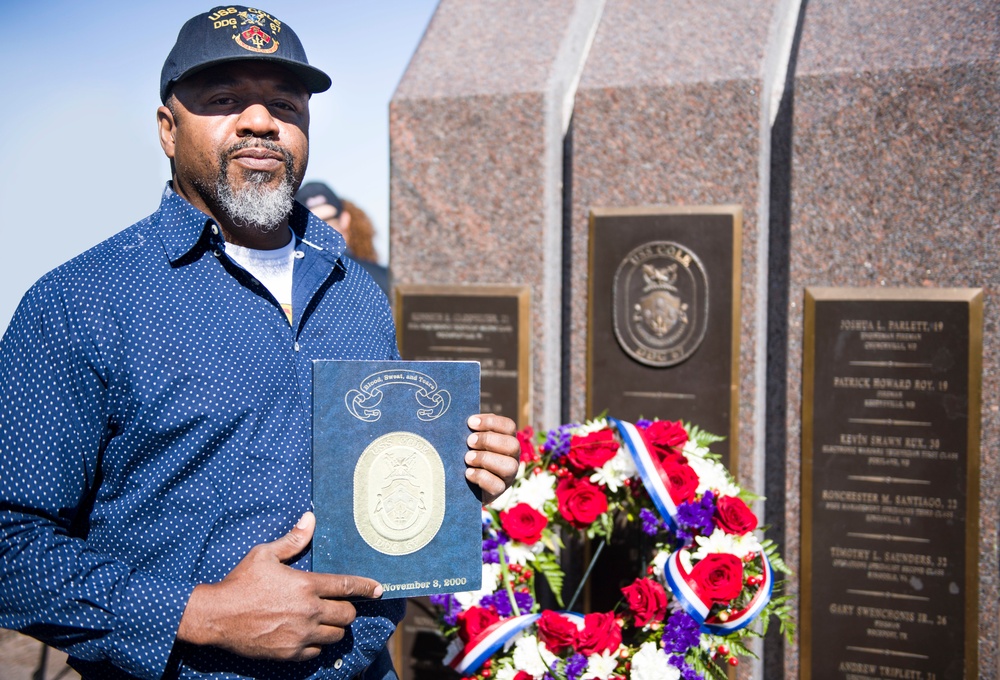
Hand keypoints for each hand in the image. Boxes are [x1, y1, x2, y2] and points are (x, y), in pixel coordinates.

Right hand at [176, 512, 382, 660]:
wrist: (216, 617)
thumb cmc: (240, 582)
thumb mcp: (264, 555)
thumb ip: (293, 540)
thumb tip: (311, 518)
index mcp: (305, 585)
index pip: (346, 586)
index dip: (366, 587)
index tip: (378, 589)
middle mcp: (308, 611)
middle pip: (347, 615)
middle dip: (347, 609)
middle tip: (338, 606)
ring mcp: (300, 635)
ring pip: (336, 635)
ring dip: (334, 628)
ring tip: (324, 621)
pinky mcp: (290, 654)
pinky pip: (318, 652)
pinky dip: (317, 644)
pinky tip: (307, 635)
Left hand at [464, 413, 519, 504]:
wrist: (460, 485)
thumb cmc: (465, 456)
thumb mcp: (468, 441)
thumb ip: (470, 430)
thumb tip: (465, 419)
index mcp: (506, 440)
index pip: (509, 426)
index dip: (491, 423)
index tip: (470, 423)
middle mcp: (512, 457)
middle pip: (512, 445)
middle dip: (489, 440)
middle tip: (469, 441)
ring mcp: (508, 476)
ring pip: (509, 466)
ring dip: (486, 459)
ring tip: (467, 458)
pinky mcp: (499, 491)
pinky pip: (497, 485)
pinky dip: (481, 477)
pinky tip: (468, 473)